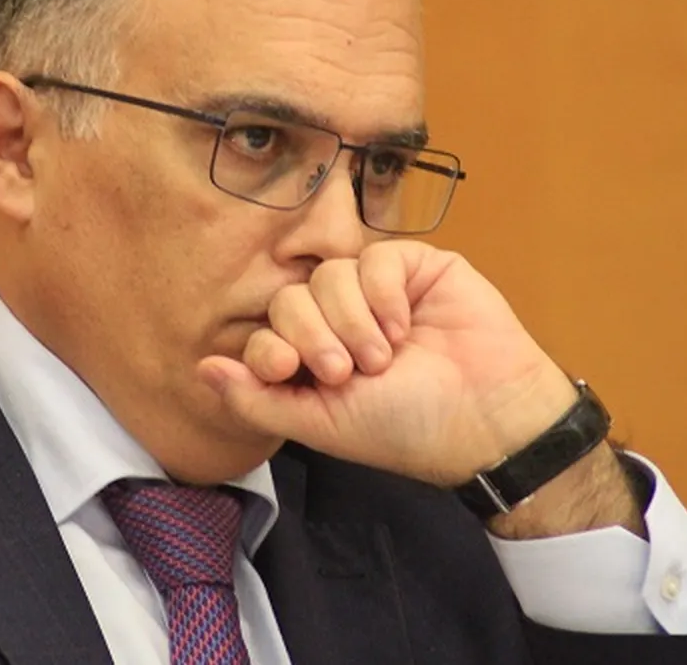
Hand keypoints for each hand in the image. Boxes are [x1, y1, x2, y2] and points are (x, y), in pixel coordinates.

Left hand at [199, 240, 581, 489]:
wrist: (485, 419)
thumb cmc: (405, 429)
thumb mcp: (320, 424)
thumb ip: (256, 400)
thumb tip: (201, 369)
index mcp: (310, 358)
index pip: (263, 332)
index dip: (270, 347)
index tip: (291, 370)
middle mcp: (337, 319)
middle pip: (289, 297)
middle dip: (314, 336)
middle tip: (348, 372)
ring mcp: (374, 290)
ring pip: (328, 273)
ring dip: (353, 321)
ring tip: (384, 358)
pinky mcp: (413, 267)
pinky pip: (374, 256)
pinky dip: (383, 295)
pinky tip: (405, 327)